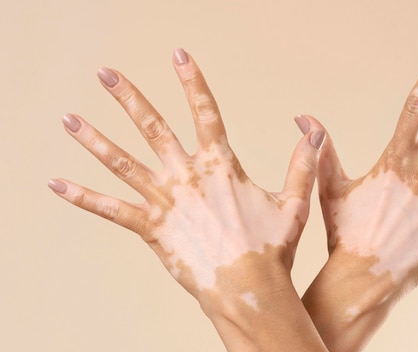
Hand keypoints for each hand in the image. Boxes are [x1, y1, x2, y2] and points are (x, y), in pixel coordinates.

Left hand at [49, 49, 327, 350]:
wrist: (247, 288)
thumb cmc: (271, 248)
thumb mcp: (293, 202)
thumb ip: (302, 165)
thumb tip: (313, 132)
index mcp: (221, 166)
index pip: (206, 112)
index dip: (192, 81)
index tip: (179, 56)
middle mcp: (188, 177)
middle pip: (152, 127)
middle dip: (127, 97)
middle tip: (105, 73)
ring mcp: (166, 201)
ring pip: (122, 162)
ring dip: (94, 139)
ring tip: (68, 119)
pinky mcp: (151, 228)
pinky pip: (111, 209)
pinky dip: (83, 196)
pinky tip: (57, 183)